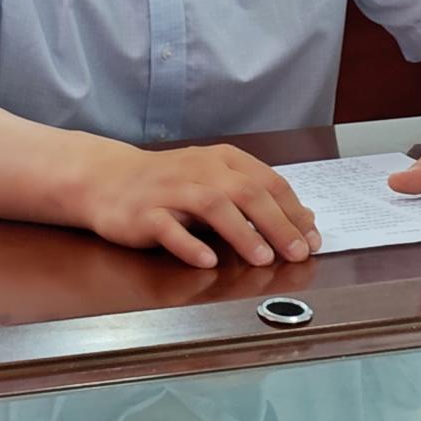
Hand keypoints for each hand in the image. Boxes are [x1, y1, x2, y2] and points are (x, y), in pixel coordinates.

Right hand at [82, 140, 320, 269]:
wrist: (108, 179)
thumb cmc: (169, 183)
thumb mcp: (215, 181)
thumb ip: (256, 197)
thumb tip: (304, 219)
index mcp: (222, 159)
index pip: (267, 181)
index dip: (293, 211)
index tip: (312, 238)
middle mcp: (199, 169)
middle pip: (246, 192)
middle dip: (277, 223)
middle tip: (298, 252)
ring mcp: (171, 190)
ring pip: (212, 206)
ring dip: (241, 232)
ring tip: (262, 257)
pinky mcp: (144, 213)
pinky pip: (168, 228)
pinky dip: (189, 244)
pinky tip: (207, 260)